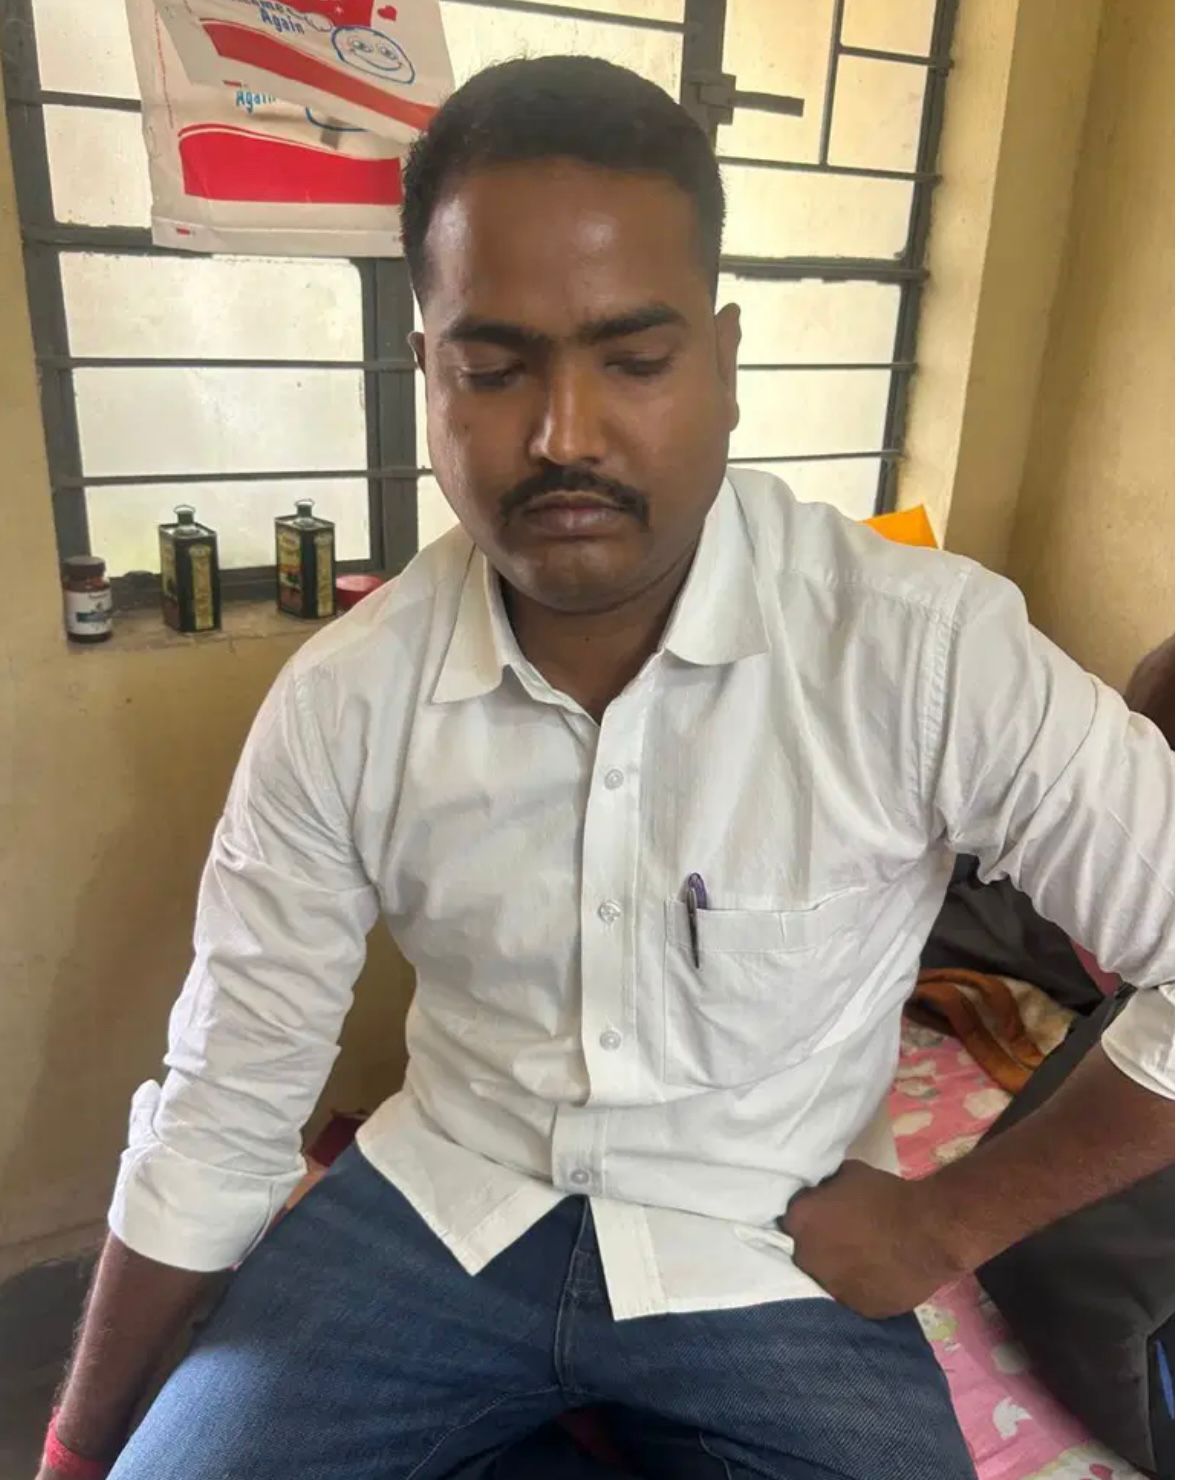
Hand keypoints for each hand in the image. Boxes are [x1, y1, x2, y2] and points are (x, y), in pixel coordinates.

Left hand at [780, 1160, 968, 1318]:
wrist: (927, 1231)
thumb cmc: (886, 1195)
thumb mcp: (848, 1174)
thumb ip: (826, 1188)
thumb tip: (824, 1194)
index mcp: (799, 1220)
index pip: (792, 1219)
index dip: (810, 1217)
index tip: (825, 1216)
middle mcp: (805, 1258)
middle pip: (805, 1251)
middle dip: (820, 1245)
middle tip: (844, 1238)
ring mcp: (830, 1288)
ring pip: (828, 1278)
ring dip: (839, 1269)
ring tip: (863, 1259)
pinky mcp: (857, 1309)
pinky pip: (853, 1296)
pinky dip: (861, 1288)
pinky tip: (878, 1276)